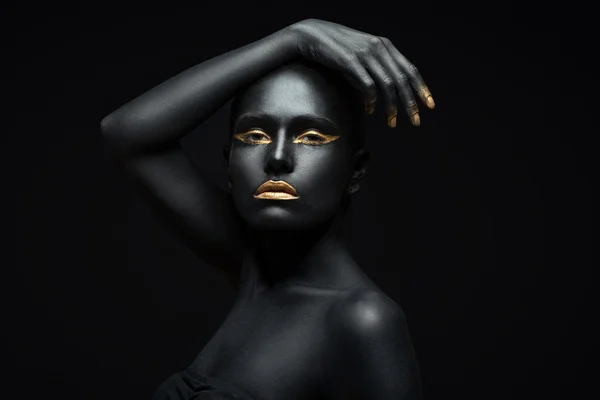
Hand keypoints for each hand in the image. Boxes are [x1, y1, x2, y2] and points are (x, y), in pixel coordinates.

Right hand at [288, 19, 434, 126]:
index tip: (429, 105)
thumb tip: (383, 94)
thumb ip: (376, 69)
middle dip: (411, 103)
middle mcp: (379, 48)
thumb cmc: (338, 48)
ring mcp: (365, 54)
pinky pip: (367, 85)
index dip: (421, 88)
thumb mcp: (363, 54)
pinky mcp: (350, 62)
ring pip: (388, 85)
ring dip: (392, 107)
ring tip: (392, 122)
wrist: (313, 35)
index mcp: (385, 46)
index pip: (410, 69)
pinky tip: (370, 111)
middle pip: (402, 80)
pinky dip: (372, 101)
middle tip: (416, 121)